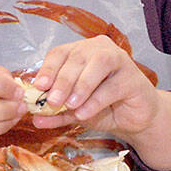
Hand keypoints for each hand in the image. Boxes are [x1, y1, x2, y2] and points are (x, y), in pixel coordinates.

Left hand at [28, 35, 158, 137]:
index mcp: (81, 51)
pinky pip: (112, 85)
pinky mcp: (134, 78)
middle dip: (62, 81)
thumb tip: (35, 119)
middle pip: (77, 57)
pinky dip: (95, 101)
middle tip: (52, 101)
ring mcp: (120, 60)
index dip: (48, 68)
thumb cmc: (102, 108)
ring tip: (70, 105)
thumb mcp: (73, 111)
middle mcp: (100, 50)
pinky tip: (84, 113)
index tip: (39, 86)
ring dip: (80, 85)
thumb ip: (56, 113)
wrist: (133, 120)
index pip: (60, 53)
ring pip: (98, 63)